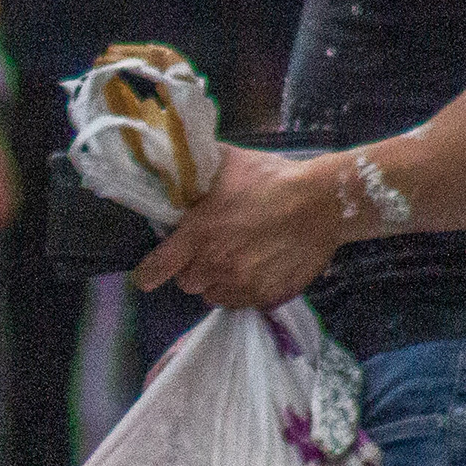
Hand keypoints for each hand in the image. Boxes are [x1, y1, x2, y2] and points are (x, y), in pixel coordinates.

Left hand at [134, 146, 340, 309]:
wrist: (321, 202)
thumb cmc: (271, 178)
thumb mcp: (227, 163)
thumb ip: (196, 170)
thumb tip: (176, 162)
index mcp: (199, 233)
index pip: (158, 266)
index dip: (148, 273)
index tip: (145, 276)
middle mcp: (215, 264)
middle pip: (187, 282)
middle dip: (192, 268)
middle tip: (207, 250)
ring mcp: (242, 284)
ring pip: (213, 295)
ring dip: (216, 282)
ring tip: (231, 262)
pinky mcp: (266, 296)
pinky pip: (242, 302)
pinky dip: (242, 291)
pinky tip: (254, 271)